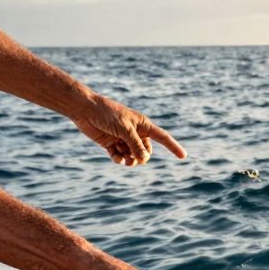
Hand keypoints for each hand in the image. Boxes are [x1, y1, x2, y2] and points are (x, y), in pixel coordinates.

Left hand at [71, 94, 185, 166]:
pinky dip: (119, 159)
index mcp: (143, 124)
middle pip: (146, 151)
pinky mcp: (111, 143)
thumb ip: (136, 145)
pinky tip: (115, 157)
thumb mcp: (125, 129)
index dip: (173, 147)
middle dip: (142, 156)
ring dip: (130, 160)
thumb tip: (144, 160)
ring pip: (133, 156)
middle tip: (135, 156)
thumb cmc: (107, 114)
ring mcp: (123, 138)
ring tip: (124, 158)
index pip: (162, 137)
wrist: (84, 109)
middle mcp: (135, 132)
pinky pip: (120, 157)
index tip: (184, 156)